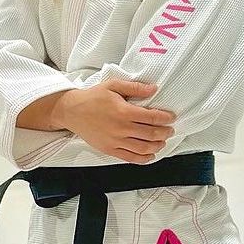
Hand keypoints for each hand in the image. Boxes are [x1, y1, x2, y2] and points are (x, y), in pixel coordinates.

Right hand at [59, 80, 176, 162]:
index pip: (152, 117)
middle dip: (165, 132)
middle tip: (170, 129)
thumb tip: (154, 89)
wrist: (72, 111)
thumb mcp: (113, 85)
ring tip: (162, 141)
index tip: (171, 117)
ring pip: (143, 148)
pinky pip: (130, 158)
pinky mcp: (110, 150)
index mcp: (124, 111)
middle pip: (151, 134)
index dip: (165, 118)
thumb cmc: (93, 97)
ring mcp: (115, 141)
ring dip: (157, 146)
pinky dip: (144, 158)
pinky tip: (150, 154)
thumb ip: (135, 87)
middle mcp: (121, 128)